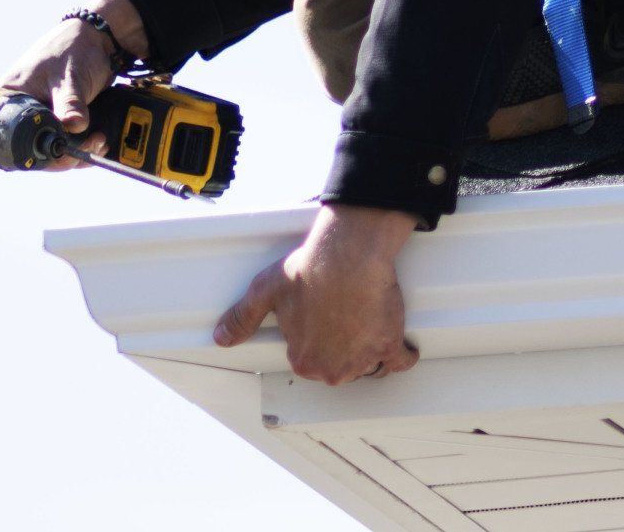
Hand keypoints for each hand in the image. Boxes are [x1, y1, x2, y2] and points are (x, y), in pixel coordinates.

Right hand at [0, 0, 147, 170]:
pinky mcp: (59, 118)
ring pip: (52, 148)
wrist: (99, 38)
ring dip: (77, 152)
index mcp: (11, 98)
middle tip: (89, 147)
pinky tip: (98, 139)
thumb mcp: (70, 77)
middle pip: (34, 149)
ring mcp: (42, 115)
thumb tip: (73, 128)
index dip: (35, 154)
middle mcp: (22, 110)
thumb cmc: (75, 47)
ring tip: (98, 140)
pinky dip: (82, 145)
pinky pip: (66, 140)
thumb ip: (70, 103)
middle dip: (63, 155)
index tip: (62, 155)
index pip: (13, 139)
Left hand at [213, 204, 419, 383]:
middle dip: (340, 346)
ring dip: (368, 349)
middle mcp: (332, 369)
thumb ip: (243, 318)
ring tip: (365, 322)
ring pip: (368, 364)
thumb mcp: (265, 291)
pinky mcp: (390, 345)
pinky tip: (400, 342)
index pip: (308, 359)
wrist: (347, 254)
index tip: (319, 319)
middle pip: (338, 366)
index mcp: (302, 360)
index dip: (313, 336)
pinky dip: (402, 352)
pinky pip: (401, 361)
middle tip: (341, 317)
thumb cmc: (309, 269)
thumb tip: (222, 337)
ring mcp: (363, 360)